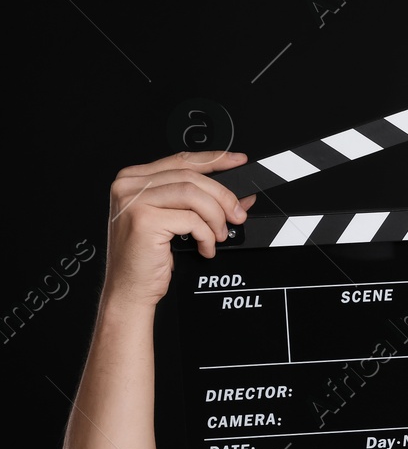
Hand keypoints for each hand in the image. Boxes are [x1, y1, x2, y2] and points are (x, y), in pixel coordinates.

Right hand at [104, 150, 256, 308]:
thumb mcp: (174, 222)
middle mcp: (129, 186)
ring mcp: (133, 201)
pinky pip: (191, 219)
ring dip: (216, 217)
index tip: (238, 162)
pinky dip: (206, 235)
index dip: (215, 159)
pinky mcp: (144, 220)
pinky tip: (204, 247)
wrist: (129, 289)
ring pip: (194, 194)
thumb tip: (237, 197)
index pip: (182, 160)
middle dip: (223, 196)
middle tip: (237, 215)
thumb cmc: (146, 259)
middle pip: (191, 176)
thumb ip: (199, 202)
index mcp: (134, 180)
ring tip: (219, 235)